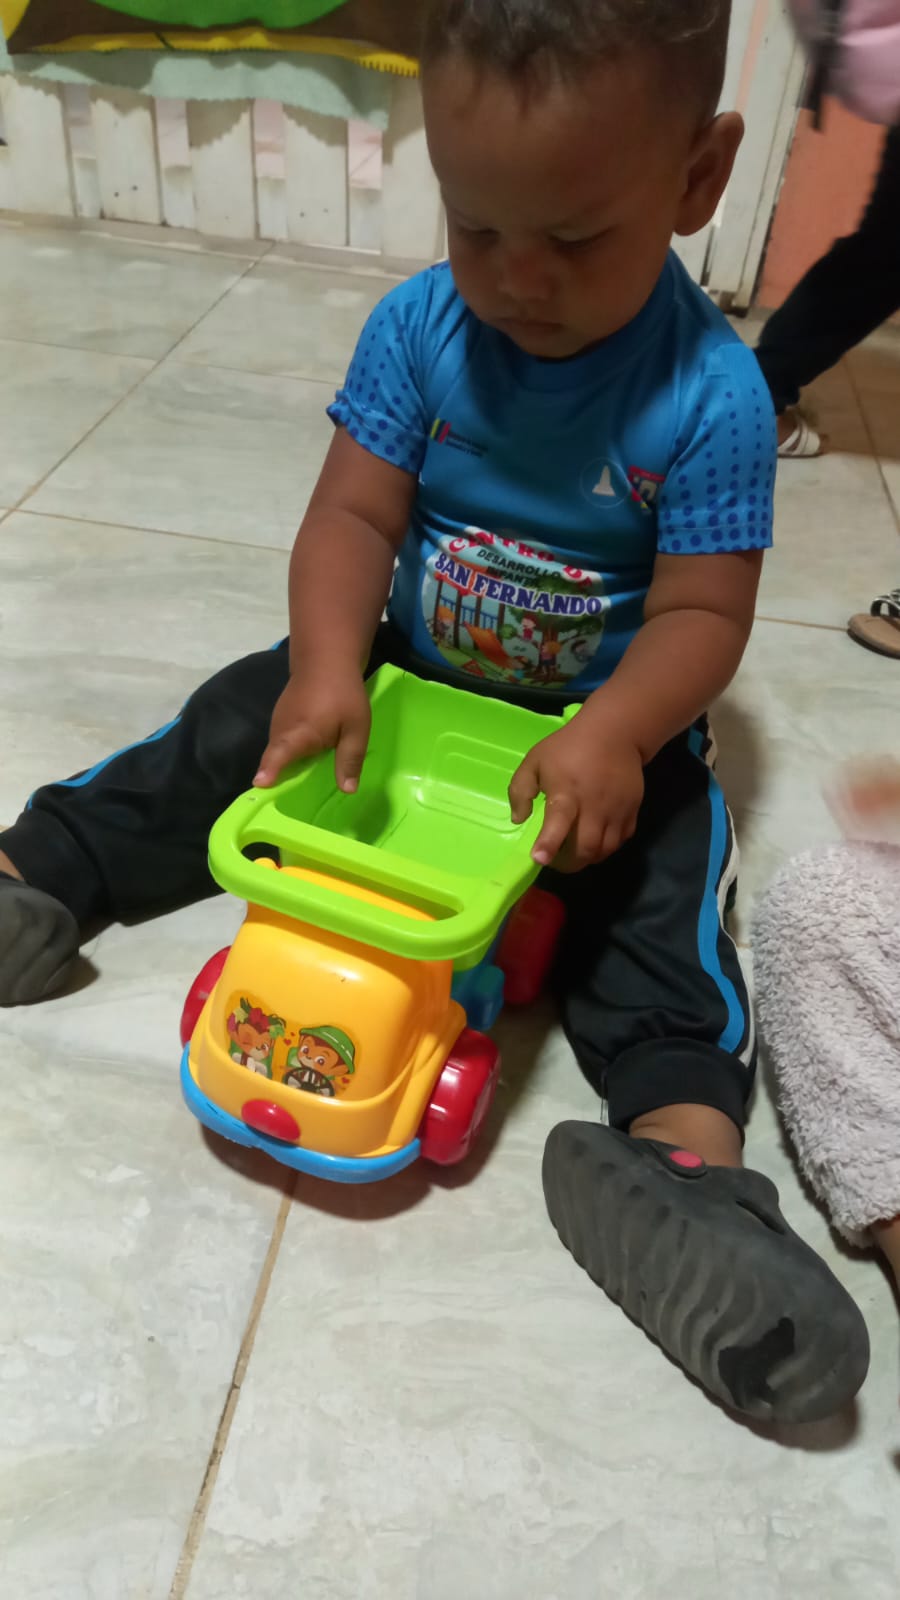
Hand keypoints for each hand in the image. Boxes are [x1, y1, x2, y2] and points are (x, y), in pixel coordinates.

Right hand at [254, 667, 370, 791]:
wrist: (326, 660)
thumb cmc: (344, 694)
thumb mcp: (356, 728)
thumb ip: (350, 759)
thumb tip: (348, 790)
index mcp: (297, 733)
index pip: (277, 755)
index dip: (269, 771)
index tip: (259, 784)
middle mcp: (280, 730)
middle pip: (276, 760)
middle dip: (282, 778)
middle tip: (295, 797)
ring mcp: (277, 723)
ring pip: (279, 751)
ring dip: (288, 764)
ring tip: (304, 777)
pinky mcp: (280, 719)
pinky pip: (282, 742)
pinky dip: (291, 751)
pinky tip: (308, 753)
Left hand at [508, 715, 643, 871]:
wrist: (614, 733)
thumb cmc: (568, 748)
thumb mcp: (535, 760)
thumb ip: (520, 790)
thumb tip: (519, 819)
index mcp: (566, 793)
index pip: (559, 822)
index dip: (549, 843)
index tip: (539, 858)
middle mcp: (594, 806)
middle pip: (586, 848)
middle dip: (568, 863)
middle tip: (555, 860)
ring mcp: (616, 811)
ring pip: (605, 850)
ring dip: (587, 858)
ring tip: (574, 851)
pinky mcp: (632, 811)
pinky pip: (620, 841)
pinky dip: (606, 848)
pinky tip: (594, 839)